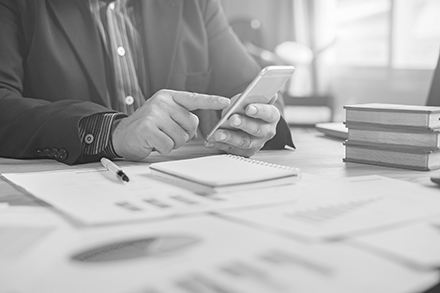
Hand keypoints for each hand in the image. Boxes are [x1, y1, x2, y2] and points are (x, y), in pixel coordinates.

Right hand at [112, 90, 229, 159]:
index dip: (211, 101)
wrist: (121, 135)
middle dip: (182, 135)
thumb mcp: (164, 115)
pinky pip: (169, 145)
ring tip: (158, 137)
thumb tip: (198, 129)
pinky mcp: (148, 128)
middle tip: (166, 133)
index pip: (194, 98)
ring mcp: (154, 114)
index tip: (226, 102)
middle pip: (191, 125)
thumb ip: (180, 116)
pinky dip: (162, 149)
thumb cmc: (147, 127)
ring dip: (171, 143)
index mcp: (168, 97)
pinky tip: (152, 142)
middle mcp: (162, 102)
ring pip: (181, 137)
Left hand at [206, 94, 279, 156]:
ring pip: (244, 142)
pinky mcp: (246, 151)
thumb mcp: (251, 99)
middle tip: (232, 119)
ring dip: (230, 137)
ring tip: (218, 133)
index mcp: (272, 116)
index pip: (269, 113)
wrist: (246, 120)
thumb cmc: (248, 107)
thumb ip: (252, 97)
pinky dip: (222, 145)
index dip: (259, 110)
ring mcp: (257, 143)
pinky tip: (213, 140)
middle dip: (243, 124)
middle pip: (257, 129)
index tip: (248, 108)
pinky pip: (234, 150)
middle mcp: (267, 131)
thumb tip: (257, 96)